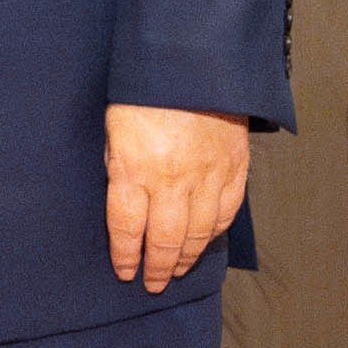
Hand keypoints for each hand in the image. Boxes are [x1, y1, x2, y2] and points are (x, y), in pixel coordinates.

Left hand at [106, 104, 248, 292]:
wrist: (194, 63)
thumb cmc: (145, 92)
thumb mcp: (114, 128)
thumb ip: (118, 167)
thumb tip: (122, 199)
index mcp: (134, 169)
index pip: (126, 227)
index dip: (125, 255)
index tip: (124, 272)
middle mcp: (171, 181)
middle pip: (164, 239)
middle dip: (157, 268)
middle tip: (152, 284)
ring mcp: (207, 177)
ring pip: (198, 233)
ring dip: (186, 257)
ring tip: (176, 271)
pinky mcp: (234, 168)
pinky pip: (225, 212)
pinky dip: (214, 233)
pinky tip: (204, 241)